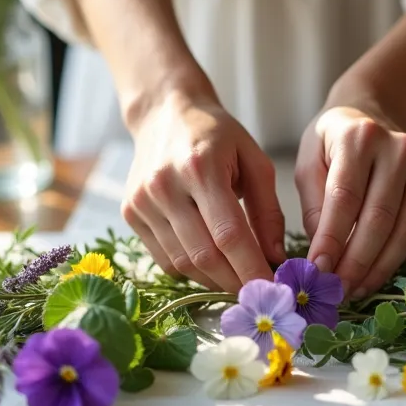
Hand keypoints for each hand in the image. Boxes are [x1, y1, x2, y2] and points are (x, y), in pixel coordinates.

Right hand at [121, 92, 285, 291]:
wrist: (164, 113)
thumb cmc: (216, 135)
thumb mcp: (254, 160)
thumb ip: (268, 210)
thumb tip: (275, 256)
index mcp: (201, 167)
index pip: (229, 234)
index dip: (251, 268)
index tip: (273, 288)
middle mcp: (165, 186)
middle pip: (203, 255)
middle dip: (235, 281)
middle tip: (258, 293)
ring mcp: (142, 202)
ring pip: (182, 263)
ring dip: (214, 281)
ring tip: (237, 281)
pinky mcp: (130, 213)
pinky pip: (163, 258)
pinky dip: (190, 270)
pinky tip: (210, 266)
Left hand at [296, 103, 405, 299]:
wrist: (374, 117)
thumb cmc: (334, 144)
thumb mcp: (309, 162)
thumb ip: (313, 205)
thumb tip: (324, 255)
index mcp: (359, 137)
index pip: (345, 197)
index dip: (333, 238)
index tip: (318, 270)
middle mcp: (399, 148)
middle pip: (379, 218)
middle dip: (357, 262)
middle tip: (338, 290)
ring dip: (380, 267)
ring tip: (357, 289)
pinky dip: (402, 258)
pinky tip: (379, 272)